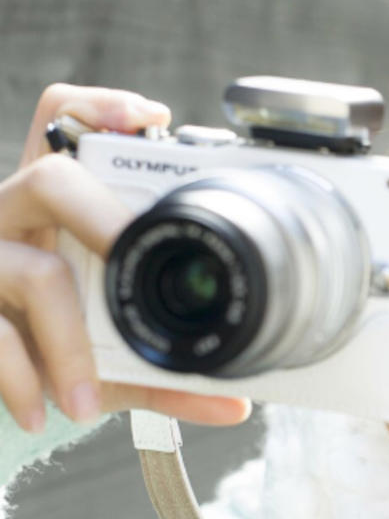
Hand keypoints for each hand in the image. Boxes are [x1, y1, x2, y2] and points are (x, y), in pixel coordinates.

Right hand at [0, 83, 250, 432]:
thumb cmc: (48, 356)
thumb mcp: (108, 361)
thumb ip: (166, 377)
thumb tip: (237, 403)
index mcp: (50, 210)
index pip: (60, 125)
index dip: (98, 108)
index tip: (152, 117)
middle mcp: (10, 219)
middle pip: (50, 179)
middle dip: (101, 217)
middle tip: (130, 257)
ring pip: (32, 271)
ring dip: (69, 341)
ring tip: (87, 396)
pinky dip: (22, 380)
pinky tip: (41, 410)